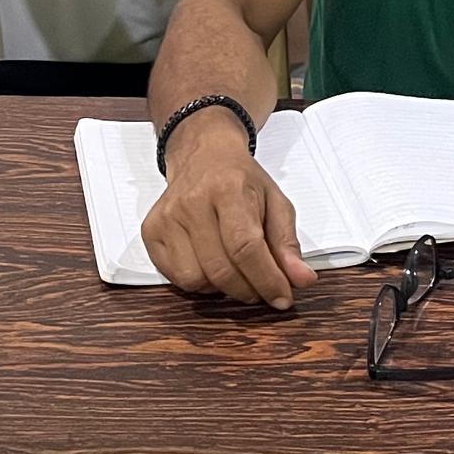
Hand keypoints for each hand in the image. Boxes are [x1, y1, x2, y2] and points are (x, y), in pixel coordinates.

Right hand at [138, 110, 313, 309]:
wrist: (202, 155)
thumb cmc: (240, 180)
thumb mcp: (275, 202)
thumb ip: (288, 243)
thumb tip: (301, 280)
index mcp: (228, 188)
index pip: (246, 247)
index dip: (267, 279)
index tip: (282, 298)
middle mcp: (193, 201)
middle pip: (222, 269)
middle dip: (249, 290)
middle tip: (262, 289)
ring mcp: (168, 217)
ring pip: (197, 280)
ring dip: (222, 288)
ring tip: (234, 270)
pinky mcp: (151, 231)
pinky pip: (177, 278)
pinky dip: (199, 282)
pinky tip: (210, 264)